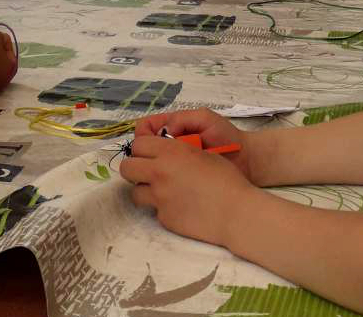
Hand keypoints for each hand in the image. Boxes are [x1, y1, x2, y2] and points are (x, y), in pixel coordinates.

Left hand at [120, 135, 258, 247]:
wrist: (235, 212)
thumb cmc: (226, 178)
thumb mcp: (202, 153)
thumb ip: (178, 150)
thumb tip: (164, 152)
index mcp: (170, 152)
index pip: (138, 144)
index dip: (143, 147)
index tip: (149, 152)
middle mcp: (159, 173)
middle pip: (127, 167)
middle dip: (134, 167)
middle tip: (148, 170)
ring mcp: (159, 198)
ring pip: (134, 192)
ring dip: (145, 189)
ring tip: (163, 190)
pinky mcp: (164, 218)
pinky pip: (154, 209)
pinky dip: (163, 206)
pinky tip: (180, 205)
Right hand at [135, 108, 252, 180]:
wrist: (246, 160)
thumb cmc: (227, 135)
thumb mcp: (206, 119)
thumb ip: (184, 119)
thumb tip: (165, 131)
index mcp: (172, 128)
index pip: (145, 129)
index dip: (143, 135)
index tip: (153, 143)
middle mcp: (169, 147)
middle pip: (142, 148)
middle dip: (145, 152)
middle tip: (160, 158)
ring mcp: (173, 166)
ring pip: (149, 167)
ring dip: (153, 167)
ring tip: (166, 171)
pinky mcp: (178, 183)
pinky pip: (161, 182)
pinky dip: (162, 182)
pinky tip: (171, 183)